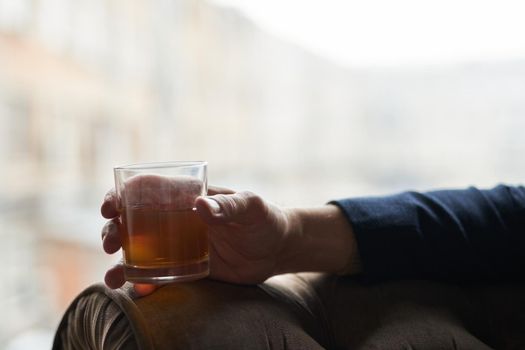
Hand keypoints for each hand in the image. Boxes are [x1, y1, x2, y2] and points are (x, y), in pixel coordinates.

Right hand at [101, 180, 292, 295]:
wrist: (277, 249)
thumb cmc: (265, 218)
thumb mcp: (251, 207)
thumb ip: (229, 206)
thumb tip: (200, 205)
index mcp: (188, 196)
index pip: (148, 189)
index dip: (122, 194)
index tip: (110, 206)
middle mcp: (177, 219)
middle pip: (134, 221)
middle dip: (113, 229)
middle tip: (110, 242)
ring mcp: (179, 245)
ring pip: (140, 250)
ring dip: (120, 262)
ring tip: (113, 278)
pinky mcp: (186, 268)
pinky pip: (159, 275)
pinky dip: (143, 283)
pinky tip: (137, 292)